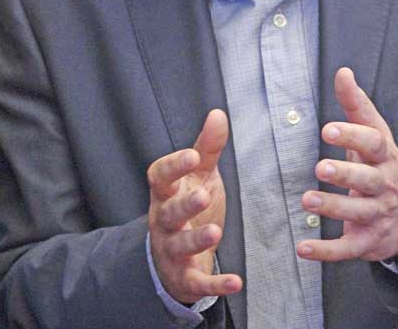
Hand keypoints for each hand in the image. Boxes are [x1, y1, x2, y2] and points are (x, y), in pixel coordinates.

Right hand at [147, 109, 242, 303]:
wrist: (174, 258)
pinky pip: (198, 282)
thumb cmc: (188, 207)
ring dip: (196, 240)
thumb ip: (207, 148)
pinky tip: (237, 282)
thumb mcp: (198, 177)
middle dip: (185, 205)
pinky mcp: (186, 277)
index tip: (192, 155)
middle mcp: (164, 221)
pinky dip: (216, 284)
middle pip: (168, 212)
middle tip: (203, 195)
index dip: (174, 167)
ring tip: (215, 231)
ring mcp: (172, 250)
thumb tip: (218, 113)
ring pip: (180, 245)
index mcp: (166, 193)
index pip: (160, 177)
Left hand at [297, 67, 397, 262]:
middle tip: (320, 168)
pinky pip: (347, 248)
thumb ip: (356, 106)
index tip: (328, 130)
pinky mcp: (368, 242)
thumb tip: (342, 72)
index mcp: (384, 157)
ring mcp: (377, 215)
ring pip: (357, 212)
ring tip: (307, 200)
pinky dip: (325, 251)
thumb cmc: (384, 167)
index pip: (373, 144)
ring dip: (332, 208)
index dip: (352, 136)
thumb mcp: (376, 136)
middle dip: (345, 174)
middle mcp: (384, 186)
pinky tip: (303, 248)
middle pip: (367, 180)